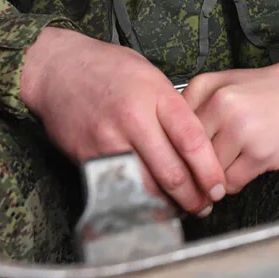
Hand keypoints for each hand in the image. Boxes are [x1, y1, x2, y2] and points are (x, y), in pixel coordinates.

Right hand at [19, 27, 225, 215]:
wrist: (59, 69)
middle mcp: (133, 120)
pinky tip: (151, 203)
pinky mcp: (88, 158)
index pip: (191, 141)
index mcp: (156, 96)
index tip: (219, 186)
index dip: (209, 170)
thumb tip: (198, 145)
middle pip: (171, 172)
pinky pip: (120, 188)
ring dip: (168, 204)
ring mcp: (108, 142)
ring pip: (146, 187)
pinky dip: (138, 200)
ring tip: (182, 208)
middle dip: (193, 197)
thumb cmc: (110, 69)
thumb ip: (174, 109)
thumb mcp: (152, 77)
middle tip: (205, 205)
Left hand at [181, 56, 278, 194]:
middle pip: (188, 156)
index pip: (173, 133)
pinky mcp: (260, 153)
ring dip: (214, 177)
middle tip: (197, 175)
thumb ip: (191, 105)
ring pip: (208, 173)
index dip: (173, 153)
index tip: (174, 164)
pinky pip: (232, 183)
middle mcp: (221, 108)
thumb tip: (166, 143)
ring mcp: (242, 131)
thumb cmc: (262, 90)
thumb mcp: (221, 83)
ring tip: (229, 163)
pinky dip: (234, 181)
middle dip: (192, 170)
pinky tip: (245, 166)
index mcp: (206, 89)